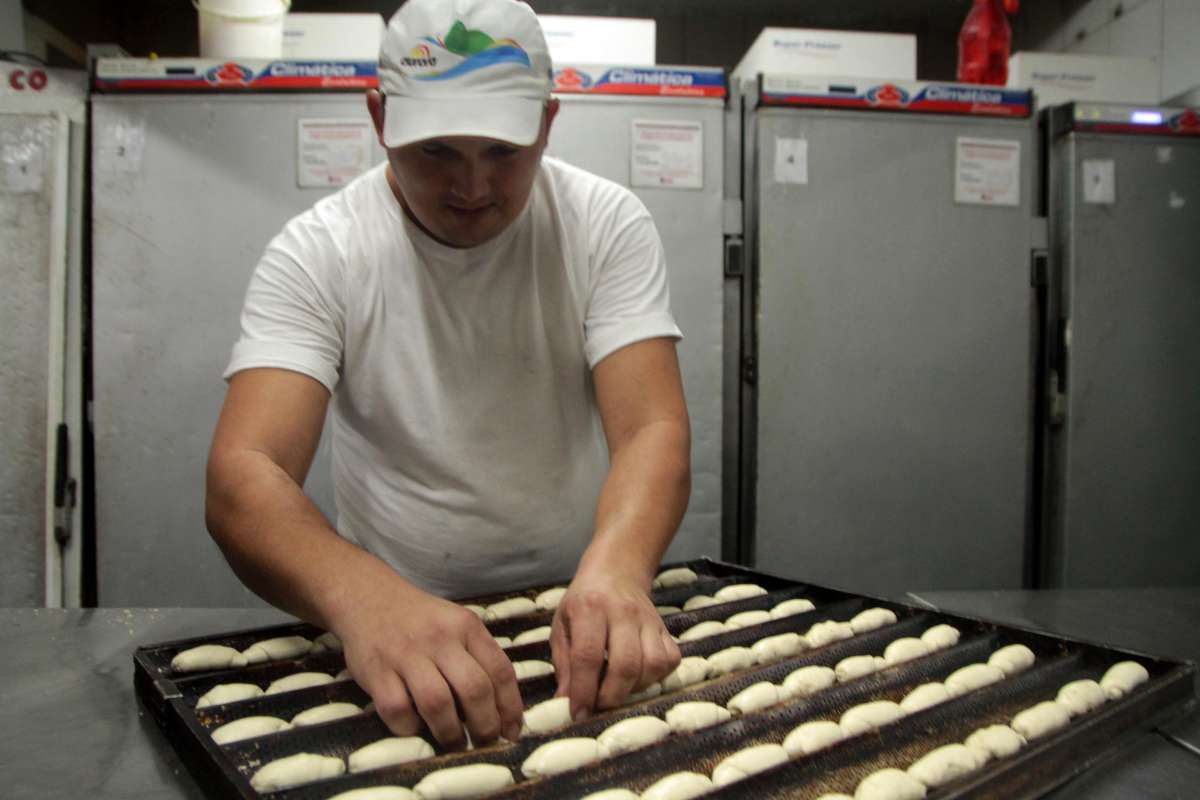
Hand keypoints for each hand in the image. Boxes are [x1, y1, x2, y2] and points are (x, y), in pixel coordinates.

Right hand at [335, 580, 522, 746]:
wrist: (367, 596)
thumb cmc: (419, 619)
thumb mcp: (455, 623)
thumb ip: (476, 656)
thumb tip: (499, 708)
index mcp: (466, 626)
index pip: (500, 671)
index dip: (510, 707)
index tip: (511, 731)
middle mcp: (440, 638)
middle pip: (474, 690)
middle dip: (485, 725)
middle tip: (484, 741)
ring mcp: (407, 655)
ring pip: (438, 704)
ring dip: (450, 733)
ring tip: (455, 742)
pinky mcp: (377, 672)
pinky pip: (398, 710)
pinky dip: (411, 728)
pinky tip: (417, 727)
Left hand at [549, 567, 680, 719]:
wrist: (616, 572)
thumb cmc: (583, 602)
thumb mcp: (562, 626)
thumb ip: (564, 665)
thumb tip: (566, 703)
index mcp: (590, 608)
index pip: (588, 655)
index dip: (584, 690)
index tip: (578, 713)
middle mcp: (623, 612)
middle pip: (625, 664)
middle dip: (611, 696)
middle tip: (599, 705)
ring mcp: (649, 619)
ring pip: (652, 665)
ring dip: (634, 688)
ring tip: (617, 689)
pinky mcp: (666, 628)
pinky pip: (670, 661)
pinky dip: (655, 677)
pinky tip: (637, 676)